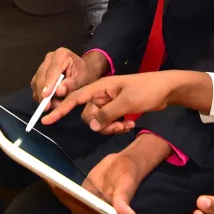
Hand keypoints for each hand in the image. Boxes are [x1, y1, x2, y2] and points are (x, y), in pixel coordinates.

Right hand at [30, 48, 109, 104]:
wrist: (84, 72)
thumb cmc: (86, 73)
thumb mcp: (83, 78)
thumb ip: (72, 84)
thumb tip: (59, 91)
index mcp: (61, 54)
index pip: (53, 70)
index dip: (48, 83)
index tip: (46, 95)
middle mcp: (49, 58)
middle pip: (41, 76)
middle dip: (43, 92)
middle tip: (47, 107)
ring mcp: (43, 66)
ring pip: (36, 82)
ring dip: (42, 96)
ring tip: (53, 106)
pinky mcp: (39, 76)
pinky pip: (36, 87)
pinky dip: (40, 97)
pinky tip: (50, 103)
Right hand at [42, 73, 173, 132]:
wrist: (167, 88)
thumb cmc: (147, 90)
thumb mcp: (126, 102)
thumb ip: (107, 114)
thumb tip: (91, 125)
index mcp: (100, 86)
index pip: (75, 98)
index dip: (61, 109)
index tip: (46, 120)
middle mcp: (102, 94)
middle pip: (89, 115)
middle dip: (101, 124)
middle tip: (119, 125)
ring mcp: (110, 101)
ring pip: (99, 121)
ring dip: (112, 127)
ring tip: (127, 124)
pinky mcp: (118, 108)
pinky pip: (110, 121)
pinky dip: (118, 125)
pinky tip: (131, 123)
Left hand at [50, 152, 140, 213]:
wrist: (124, 164)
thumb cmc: (129, 174)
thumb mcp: (127, 184)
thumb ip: (124, 199)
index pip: (89, 213)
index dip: (79, 204)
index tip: (69, 193)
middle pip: (77, 207)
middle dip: (66, 196)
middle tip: (54, 182)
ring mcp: (87, 206)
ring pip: (71, 201)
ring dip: (60, 191)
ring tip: (49, 177)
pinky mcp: (81, 197)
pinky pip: (69, 194)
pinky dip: (61, 187)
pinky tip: (51, 178)